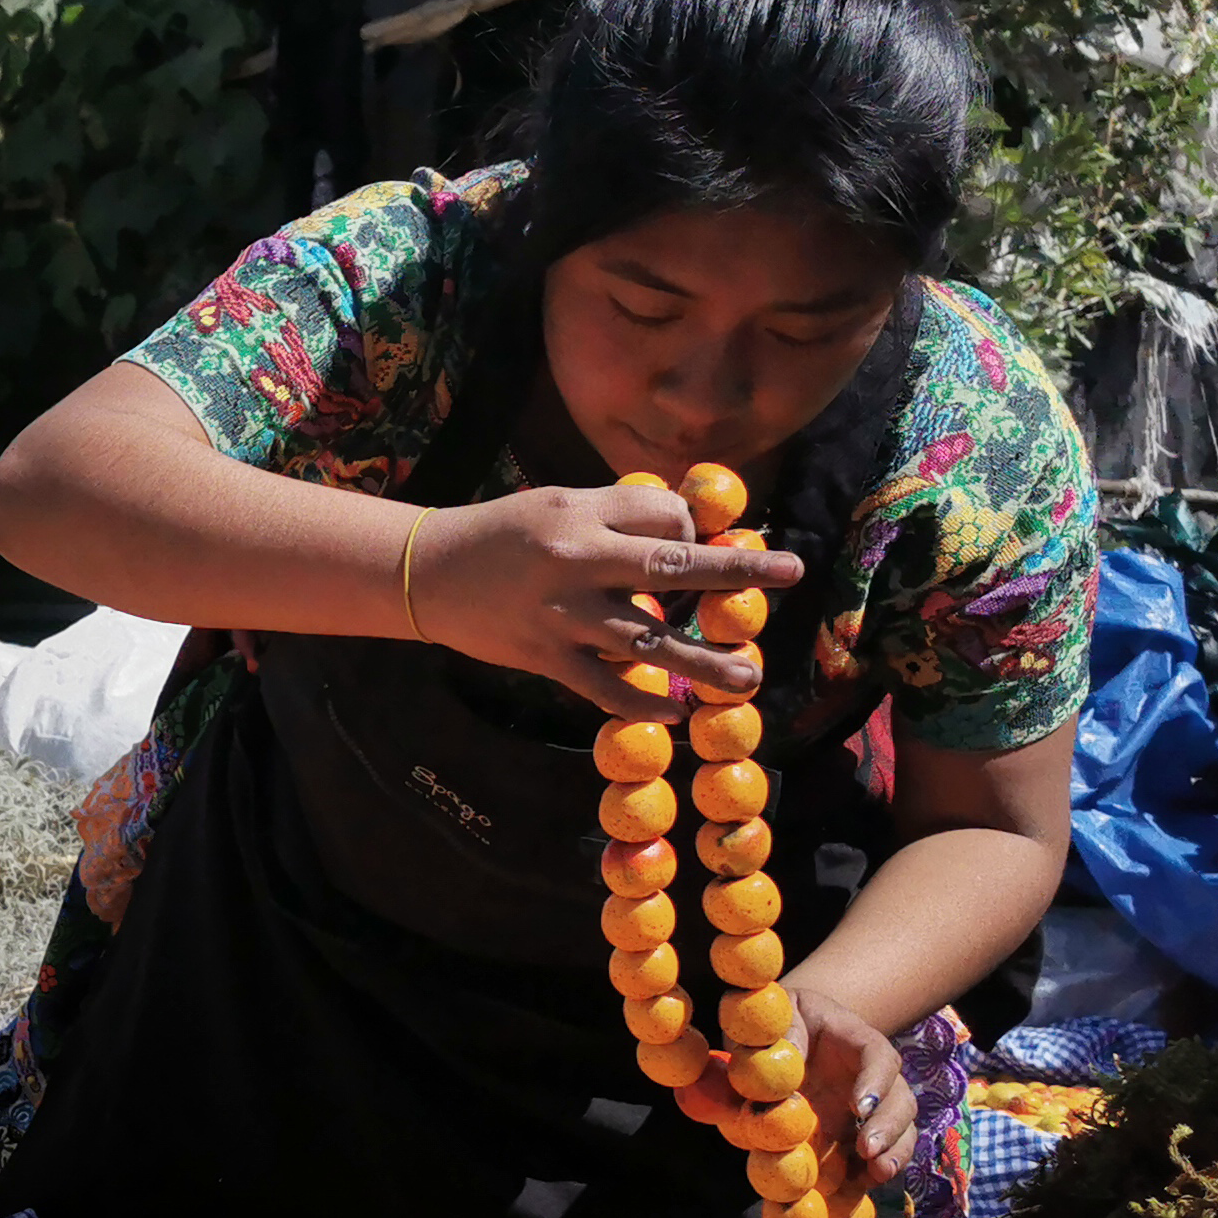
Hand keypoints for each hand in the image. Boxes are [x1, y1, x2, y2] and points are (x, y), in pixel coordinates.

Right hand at [408, 482, 804, 721]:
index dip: (695, 530)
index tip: (702, 544)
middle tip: (790, 573)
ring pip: (645, 639)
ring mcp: (562, 616)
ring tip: (747, 678)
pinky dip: (639, 701)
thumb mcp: (560, 504)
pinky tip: (674, 712)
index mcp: (582, 517)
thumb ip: (619, 515)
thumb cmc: (501, 533)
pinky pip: (601, 686)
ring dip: (702, 662)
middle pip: (670, 566)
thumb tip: (687, 529)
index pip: (661, 519)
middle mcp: (576, 562)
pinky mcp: (544, 657)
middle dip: (734, 570)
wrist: (427, 573)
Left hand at [783, 986, 914, 1178]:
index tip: (860, 1107)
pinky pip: (875, 1154)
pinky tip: (860, 1189)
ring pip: (900, 1128)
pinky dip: (871, 1173)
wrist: (784, 1038)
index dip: (876, 1081)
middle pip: (899, 1097)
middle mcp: (870, 1076)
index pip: (879, 1056)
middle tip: (868, 1149)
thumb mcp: (779, 1016)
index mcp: (854, 1040)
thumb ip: (783, 1032)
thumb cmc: (782, 1022)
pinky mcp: (855, 1132)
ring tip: (878, 1173)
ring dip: (893, 1152)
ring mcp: (868, 1107)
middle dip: (889, 1125)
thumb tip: (783, 1060)